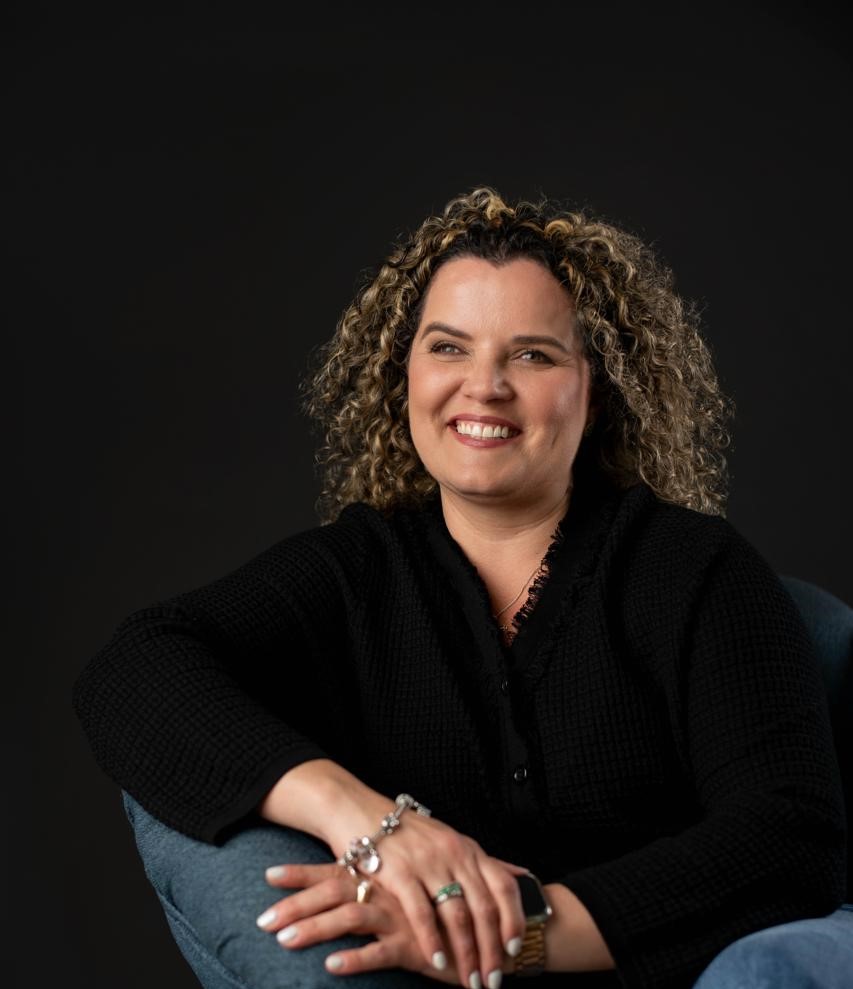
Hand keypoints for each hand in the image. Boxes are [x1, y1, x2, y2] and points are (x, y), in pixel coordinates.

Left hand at [257, 861, 461, 982]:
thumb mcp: (403, 896)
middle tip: (263, 919)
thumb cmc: (436, 912)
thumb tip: (342, 881)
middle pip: (334, 892)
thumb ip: (374, 888)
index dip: (301, 873)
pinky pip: (380, 953)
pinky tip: (331, 966)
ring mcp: (399, 917)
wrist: (481, 930)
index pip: (335, 870)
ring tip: (286, 940)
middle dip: (296, 905)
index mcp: (382, 877)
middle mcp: (387, 891)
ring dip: (317, 928)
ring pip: (351, 917)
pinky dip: (355, 959)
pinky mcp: (414, 945)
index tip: (267, 875)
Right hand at [330, 807, 528, 988]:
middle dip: (491, 950)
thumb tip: (521, 876)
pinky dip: (432, 940)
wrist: (358, 809)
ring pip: (457, 914)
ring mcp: (428, 862)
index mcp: (468, 848)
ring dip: (466, 953)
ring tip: (469, 980)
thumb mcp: (449, 840)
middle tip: (493, 981)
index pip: (503, 887)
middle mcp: (453, 853)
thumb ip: (480, 862)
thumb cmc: (406, 831)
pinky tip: (438, 961)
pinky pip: (421, 911)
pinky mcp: (400, 871)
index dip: (514, 921)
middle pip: (484, 908)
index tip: (515, 951)